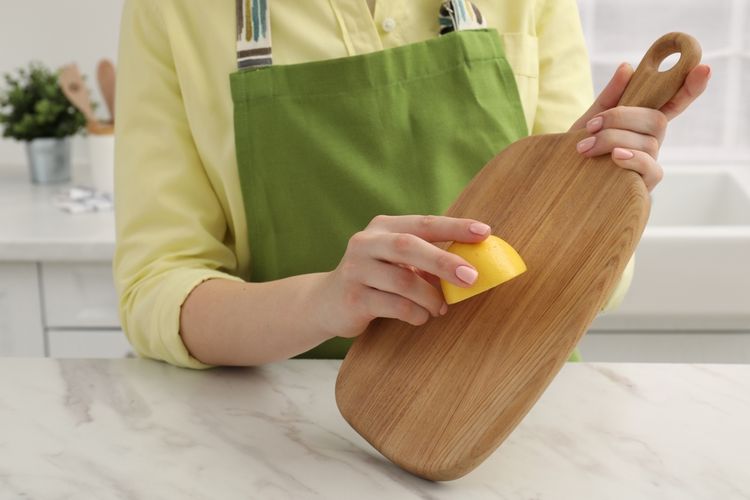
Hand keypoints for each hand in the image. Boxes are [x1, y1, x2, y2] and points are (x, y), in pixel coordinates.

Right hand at [313, 215, 491, 338]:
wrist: (325, 302)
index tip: (485, 232)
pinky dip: (415, 313)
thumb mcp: (397, 262)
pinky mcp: (353, 297)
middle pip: (408, 246)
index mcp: (383, 227)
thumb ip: (426, 259)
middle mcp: (366, 243)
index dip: (454, 227)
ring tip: (441, 308)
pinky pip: (394, 306)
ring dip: (430, 297)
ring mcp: (355, 269)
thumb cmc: (375, 279)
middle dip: (443, 261)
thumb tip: (473, 264)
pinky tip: (421, 317)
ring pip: (403, 281)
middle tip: (472, 277)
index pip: (423, 223)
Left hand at [569, 62, 710, 190]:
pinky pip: (652, 169)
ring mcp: (648, 164)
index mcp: (640, 123)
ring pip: (649, 143)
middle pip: (656, 120)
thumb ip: (609, 97)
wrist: (561, 183)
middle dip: (622, 118)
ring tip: (585, 147)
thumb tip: (627, 68)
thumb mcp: (588, 121)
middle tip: (591, 126)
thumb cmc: (579, 151)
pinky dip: (634, 159)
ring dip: (614, 140)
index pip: (672, 103)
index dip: (690, 87)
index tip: (703, 68)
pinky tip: (616, 157)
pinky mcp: (643, 185)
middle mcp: (650, 142)